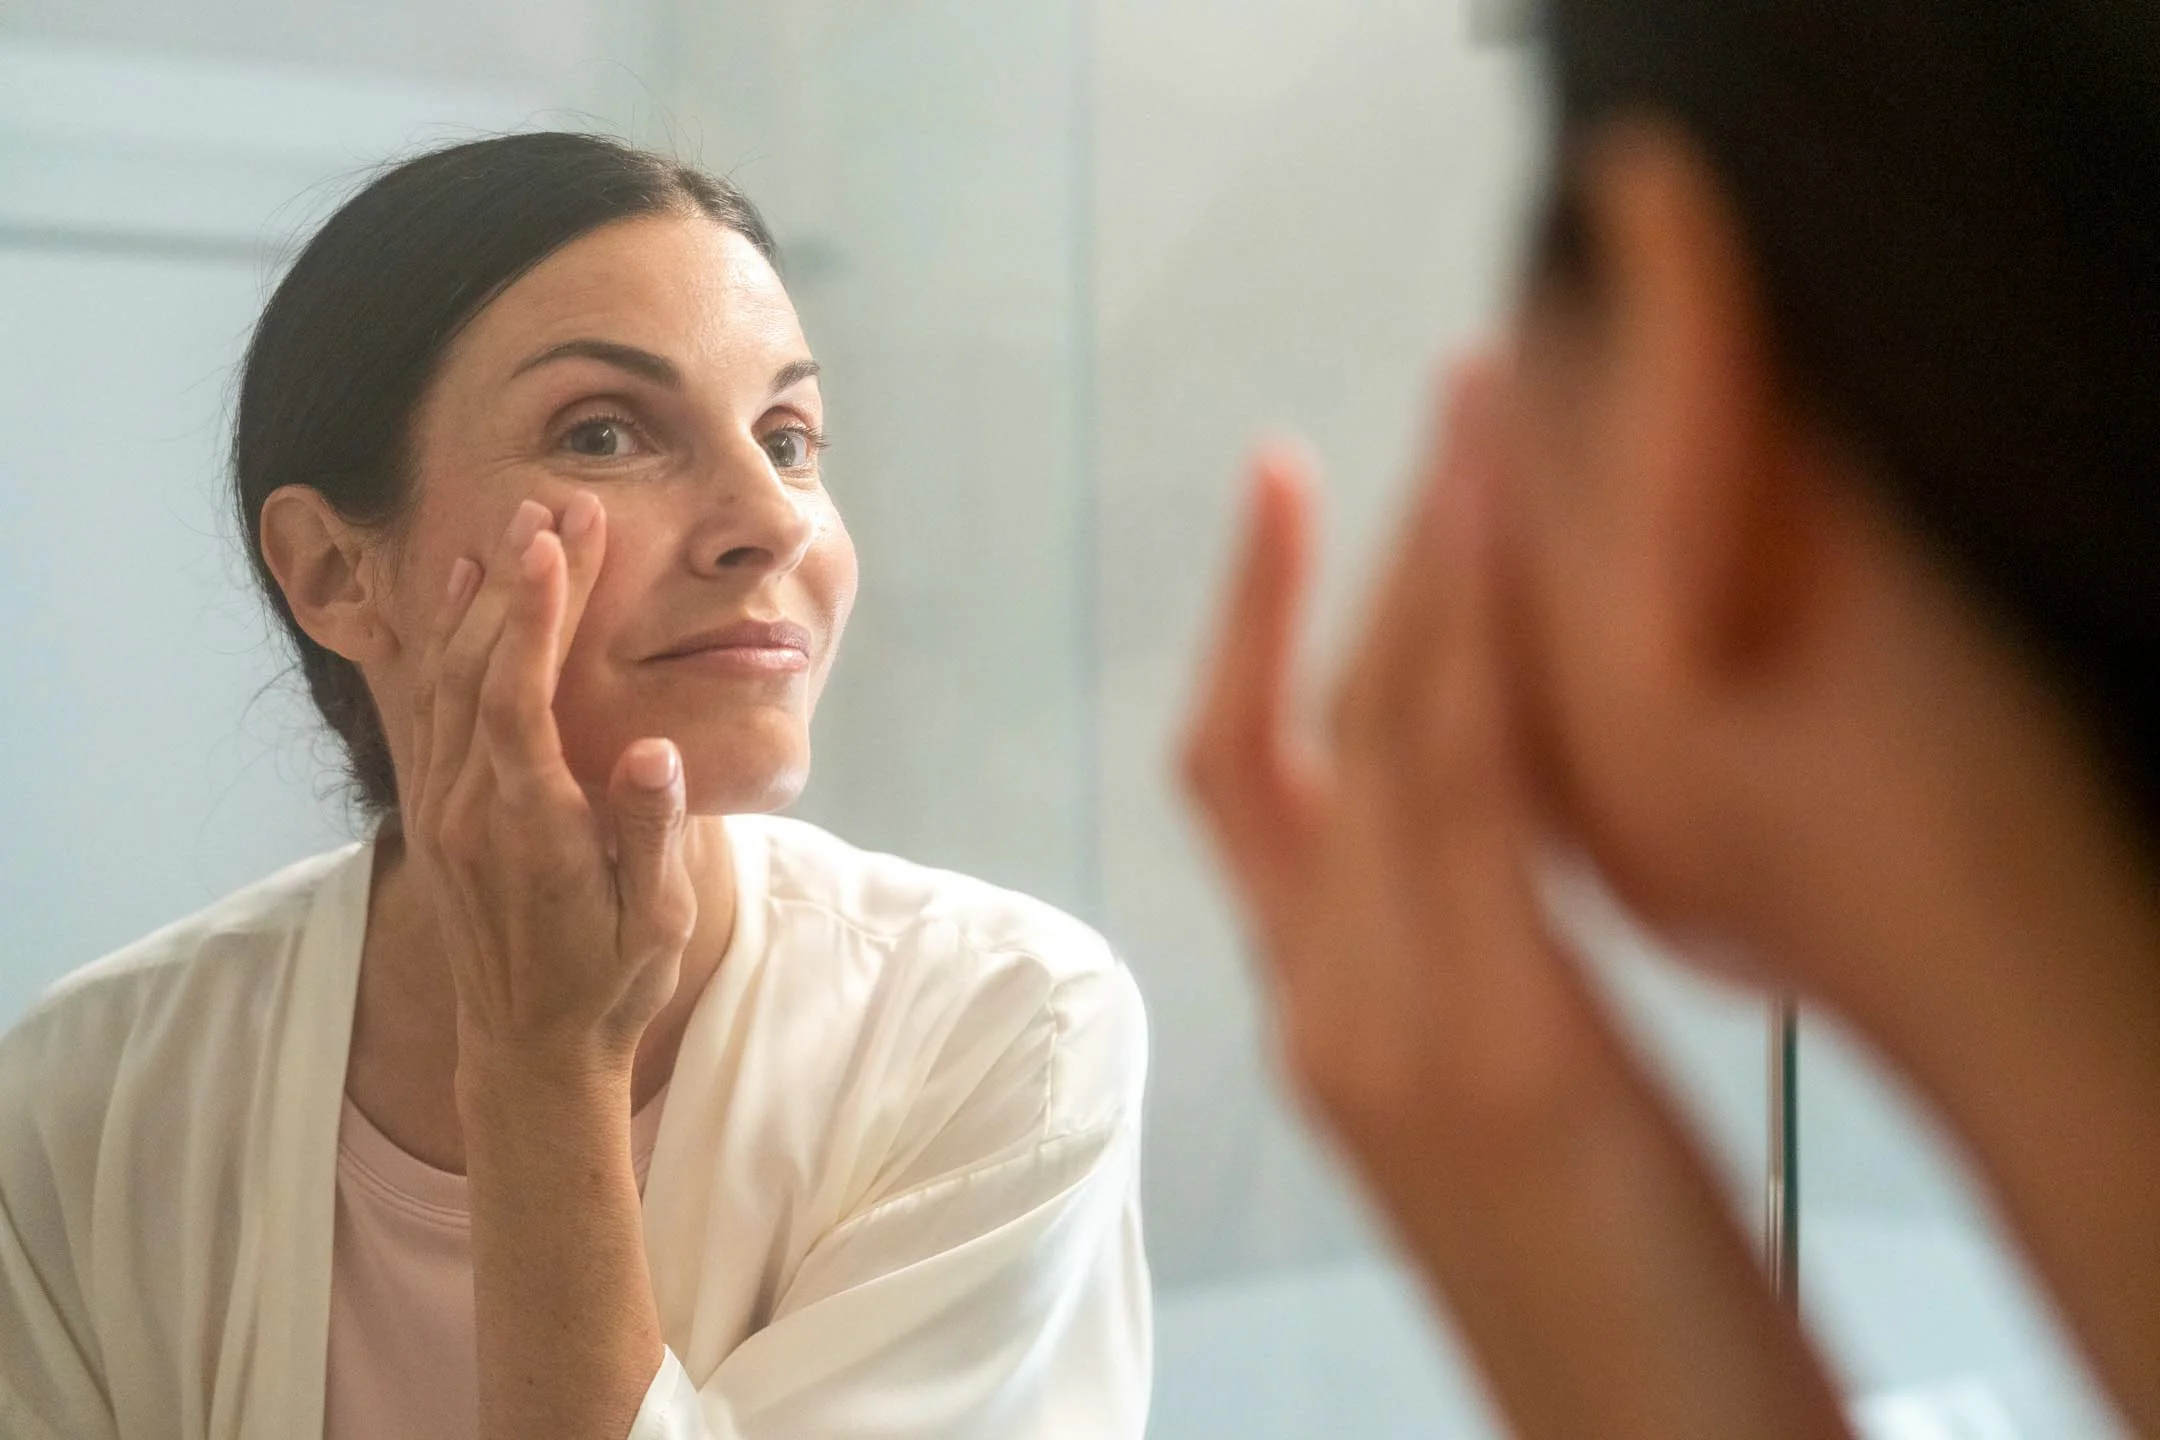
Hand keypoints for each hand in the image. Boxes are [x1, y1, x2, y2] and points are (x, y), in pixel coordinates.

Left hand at [407, 492, 697, 1083]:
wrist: (530, 1049)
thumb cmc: (610, 984)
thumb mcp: (656, 924)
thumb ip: (653, 834)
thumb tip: (656, 752)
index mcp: (531, 831)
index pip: (519, 698)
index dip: (533, 615)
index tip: (557, 543)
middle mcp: (473, 812)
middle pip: (478, 671)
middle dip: (517, 583)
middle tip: (555, 508)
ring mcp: (445, 812)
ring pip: (445, 683)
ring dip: (478, 602)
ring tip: (515, 529)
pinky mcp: (438, 814)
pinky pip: (429, 712)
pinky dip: (445, 645)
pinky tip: (462, 598)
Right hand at [1182, 359, 1605, 1171]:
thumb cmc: (1617, 1296)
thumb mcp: (1524, 1104)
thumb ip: (1473, 968)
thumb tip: (1496, 835)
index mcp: (1332, 1022)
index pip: (1256, 785)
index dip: (1259, 629)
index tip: (1300, 498)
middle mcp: (1327, 1011)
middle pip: (1294, 739)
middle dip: (1343, 560)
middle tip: (1424, 410)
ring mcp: (1391, 1030)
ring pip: (1375, 744)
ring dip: (1426, 567)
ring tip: (1477, 427)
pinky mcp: (1496, 1053)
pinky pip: (1463, 806)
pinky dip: (1476, 659)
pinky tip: (1514, 558)